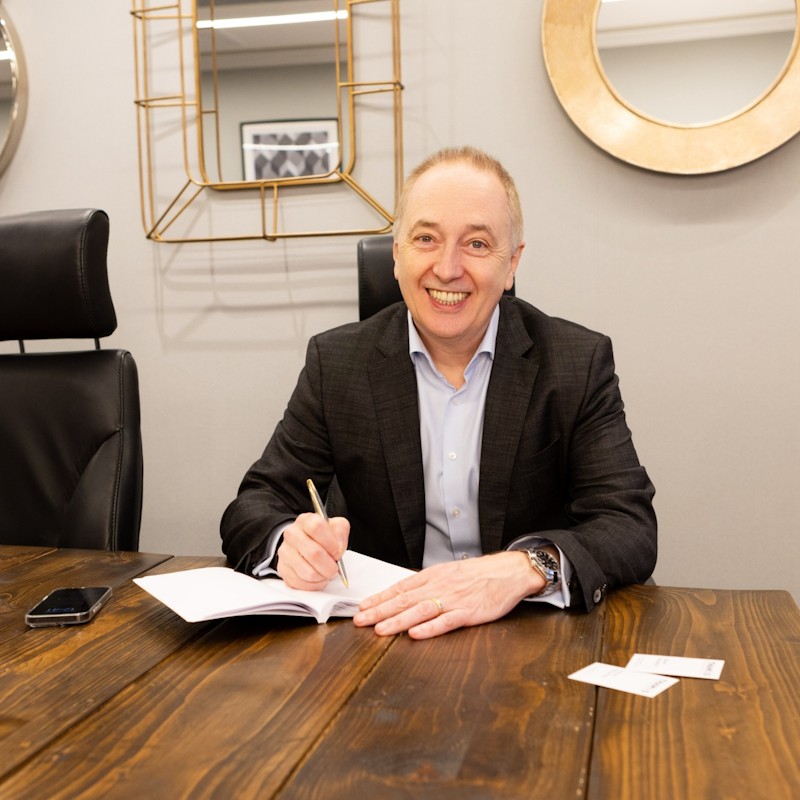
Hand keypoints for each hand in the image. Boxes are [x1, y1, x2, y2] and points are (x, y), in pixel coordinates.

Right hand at [276, 512, 349, 590]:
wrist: (304, 542)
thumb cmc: (322, 536)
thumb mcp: (335, 526)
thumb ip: (340, 532)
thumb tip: (337, 548)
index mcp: (305, 520)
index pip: (316, 527)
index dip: (331, 543)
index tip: (337, 551)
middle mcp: (292, 534)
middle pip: (314, 553)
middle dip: (330, 566)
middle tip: (335, 568)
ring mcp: (285, 552)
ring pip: (308, 573)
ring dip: (322, 576)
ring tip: (325, 572)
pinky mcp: (282, 569)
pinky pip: (301, 584)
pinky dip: (314, 585)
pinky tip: (317, 578)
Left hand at [353, 551, 542, 638]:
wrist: (508, 572)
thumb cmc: (478, 574)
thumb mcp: (448, 573)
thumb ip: (427, 584)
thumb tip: (404, 594)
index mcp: (433, 576)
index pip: (400, 587)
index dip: (380, 598)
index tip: (362, 607)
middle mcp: (439, 587)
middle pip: (405, 599)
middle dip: (380, 611)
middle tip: (360, 620)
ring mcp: (453, 600)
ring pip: (420, 611)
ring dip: (398, 621)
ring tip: (380, 629)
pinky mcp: (469, 612)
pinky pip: (446, 621)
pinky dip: (430, 628)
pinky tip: (415, 634)